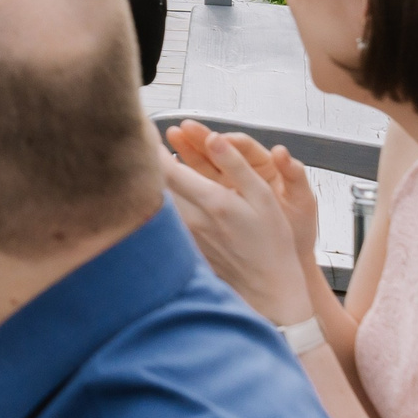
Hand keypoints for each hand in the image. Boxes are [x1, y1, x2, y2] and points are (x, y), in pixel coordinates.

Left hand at [160, 130, 312, 322]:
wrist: (269, 288)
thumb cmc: (272, 242)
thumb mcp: (263, 198)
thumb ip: (236, 165)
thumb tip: (214, 137)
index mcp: (211, 201)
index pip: (167, 166)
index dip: (152, 145)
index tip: (146, 129)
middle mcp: (191, 218)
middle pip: (156, 182)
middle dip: (149, 160)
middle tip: (145, 140)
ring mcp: (184, 234)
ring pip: (159, 199)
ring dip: (154, 180)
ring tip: (153, 162)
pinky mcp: (184, 245)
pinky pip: (165, 216)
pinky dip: (161, 200)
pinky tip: (166, 192)